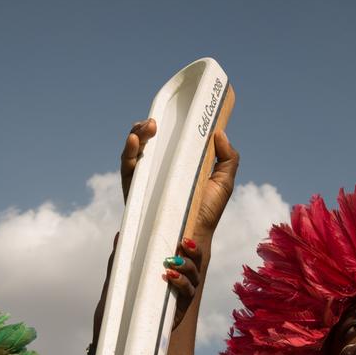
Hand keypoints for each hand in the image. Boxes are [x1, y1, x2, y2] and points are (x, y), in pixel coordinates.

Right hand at [120, 119, 239, 244]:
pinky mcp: (135, 193)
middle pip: (145, 142)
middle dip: (144, 127)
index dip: (163, 125)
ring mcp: (144, 181)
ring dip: (136, 135)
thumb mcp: (224, 182)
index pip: (164, 139)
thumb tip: (219, 132)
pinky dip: (128, 154)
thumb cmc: (207, 213)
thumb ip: (228, 158)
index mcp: (176, 165)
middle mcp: (157, 171)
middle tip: (153, 122)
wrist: (193, 239)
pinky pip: (127, 170)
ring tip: (146, 127)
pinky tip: (134, 142)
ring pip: (133, 152)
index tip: (169, 115)